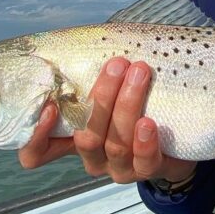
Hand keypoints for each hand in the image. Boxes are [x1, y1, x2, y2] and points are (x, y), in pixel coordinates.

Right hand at [19, 57, 196, 184]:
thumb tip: (80, 42)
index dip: (37, 136)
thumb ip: (90, 77)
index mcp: (73, 140)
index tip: (50, 106)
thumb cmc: (134, 102)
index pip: (37, 153)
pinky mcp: (148, 171)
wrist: (178, 132)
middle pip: (87, 137)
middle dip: (101, 98)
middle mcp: (93, 157)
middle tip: (118, 64)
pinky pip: (144, 162)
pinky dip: (144, 142)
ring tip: (140, 74)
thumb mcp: (109, 91)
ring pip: (115, 144)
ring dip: (127, 106)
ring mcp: (120, 168)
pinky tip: (148, 122)